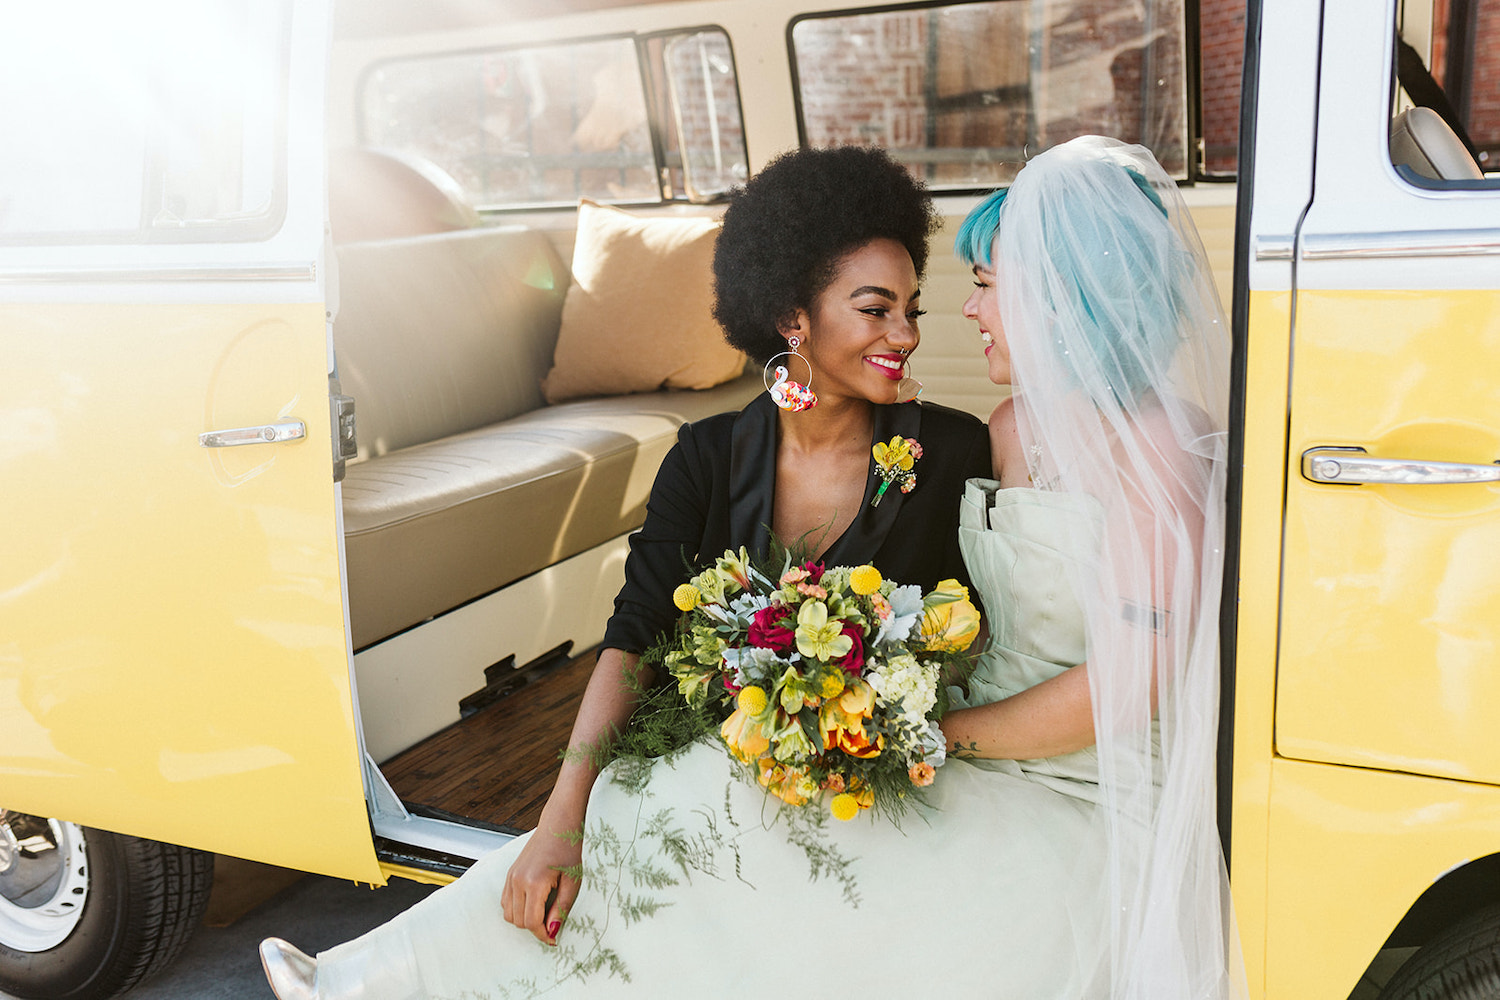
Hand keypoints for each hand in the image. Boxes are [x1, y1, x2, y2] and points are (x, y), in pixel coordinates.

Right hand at [501, 811, 582, 944]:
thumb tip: (553, 931)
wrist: (559, 823)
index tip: (554, 940)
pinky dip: (517, 909)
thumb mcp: (572, 881)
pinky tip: (534, 903)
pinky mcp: (510, 874)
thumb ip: (561, 908)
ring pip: (508, 914)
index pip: (531, 922)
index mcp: (533, 882)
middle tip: (553, 924)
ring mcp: (511, 877)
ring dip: (524, 919)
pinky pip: (505, 901)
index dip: (543, 935)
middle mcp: (517, 881)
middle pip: (518, 921)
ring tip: (544, 913)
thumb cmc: (569, 848)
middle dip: (535, 928)